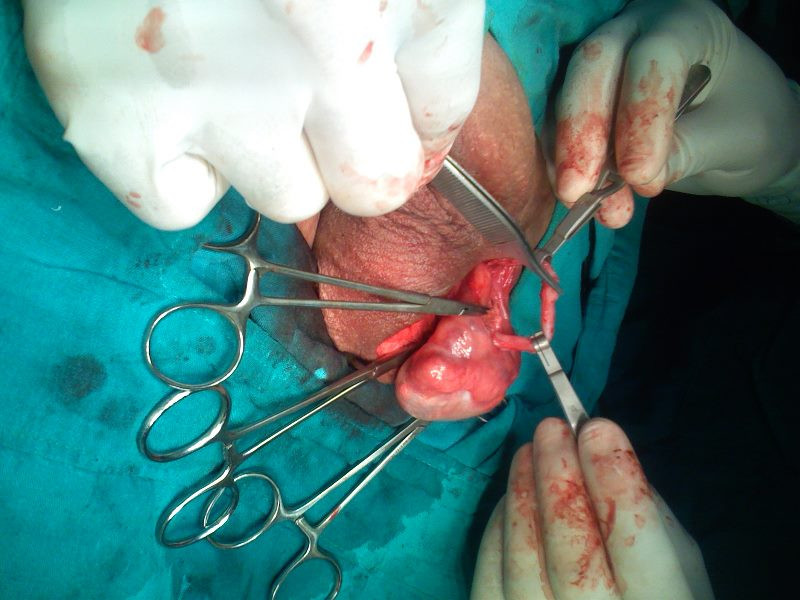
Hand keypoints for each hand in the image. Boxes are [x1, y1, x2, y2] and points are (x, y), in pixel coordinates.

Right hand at [22, 0, 483, 228]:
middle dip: (360, 146)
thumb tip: (425, 138)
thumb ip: (432, 37)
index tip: (391, 100)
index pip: (442, 114)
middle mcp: (302, 45)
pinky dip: (185, 169)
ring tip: (230, 69)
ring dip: (274, 152)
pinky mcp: (109, 118)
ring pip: (287, 198)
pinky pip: (180, 204)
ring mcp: (201, 89)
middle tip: (313, 84)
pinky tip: (174, 99)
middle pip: (374, 185)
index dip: (421, 116)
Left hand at [471, 418, 713, 598]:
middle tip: (552, 428)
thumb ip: (644, 510)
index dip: (613, 478)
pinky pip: (492, 577)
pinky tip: (512, 498)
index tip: (597, 427)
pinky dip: (499, 530)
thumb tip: (596, 453)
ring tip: (528, 451)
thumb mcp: (678, 557)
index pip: (633, 538)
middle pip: (570, 548)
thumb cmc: (658, 589)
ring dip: (523, 494)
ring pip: (524, 561)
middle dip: (558, 476)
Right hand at [553, 0, 799, 227]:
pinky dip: (559, 165)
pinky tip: (578, 201)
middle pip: (593, 64)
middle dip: (581, 130)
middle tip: (578, 191)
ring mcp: (602, 64)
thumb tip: (628, 179)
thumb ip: (683, 151)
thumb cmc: (747, 124)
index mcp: (688, 23)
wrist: (734, 133)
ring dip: (567, 157)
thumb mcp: (732, 140)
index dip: (640, 114)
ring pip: (563, 96)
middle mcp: (636, 32)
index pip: (655, 55)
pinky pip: (555, 126)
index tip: (639, 175)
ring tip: (584, 206)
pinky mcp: (579, 98)